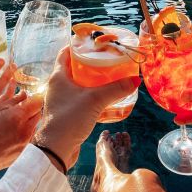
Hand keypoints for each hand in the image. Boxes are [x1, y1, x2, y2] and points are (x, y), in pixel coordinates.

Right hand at [0, 91, 42, 174]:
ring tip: (13, 121)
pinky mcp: (22, 151)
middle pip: (38, 114)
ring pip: (34, 126)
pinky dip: (24, 132)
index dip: (35, 97)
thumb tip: (25, 94)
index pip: (38, 102)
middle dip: (32, 109)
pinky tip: (10, 133)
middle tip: (20, 107)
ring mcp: (25, 142)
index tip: (29, 97)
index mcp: (18, 116)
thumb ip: (12, 100)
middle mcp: (25, 129)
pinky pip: (28, 138)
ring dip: (28, 121)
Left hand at [34, 47, 140, 170]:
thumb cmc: (68, 119)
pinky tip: (105, 98)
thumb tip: (135, 80)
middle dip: (90, 63)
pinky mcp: (68, 113)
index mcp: (58, 76)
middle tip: (106, 59)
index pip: (65, 52)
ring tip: (109, 76)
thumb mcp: (95, 100)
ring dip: (92, 81)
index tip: (93, 42)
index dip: (78, 45)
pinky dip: (92, 96)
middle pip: (74, 68)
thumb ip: (115, 89)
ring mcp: (62, 100)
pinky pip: (81, 99)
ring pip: (78, 84)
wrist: (56, 150)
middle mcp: (57, 86)